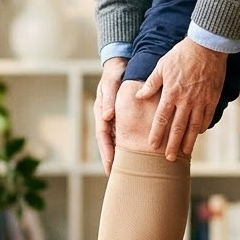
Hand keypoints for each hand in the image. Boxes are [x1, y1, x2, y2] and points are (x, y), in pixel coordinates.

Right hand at [95, 57, 127, 173]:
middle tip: (116, 175)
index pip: (103, 137)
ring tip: (127, 168)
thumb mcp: (111, 84)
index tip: (110, 166)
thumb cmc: (115, 73)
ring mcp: (114, 117)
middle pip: (109, 142)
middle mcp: (107, 118)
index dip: (106, 153)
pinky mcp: (123, 115)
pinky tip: (137, 152)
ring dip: (120, 153)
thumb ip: (109, 99)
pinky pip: (125, 132)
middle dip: (111, 159)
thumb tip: (106, 117)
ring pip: (117, 139)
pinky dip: (129, 142)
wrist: (121, 64)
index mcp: (102, 113)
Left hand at [135, 39, 226, 160]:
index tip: (153, 146)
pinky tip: (199, 134)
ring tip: (185, 153)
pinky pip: (207, 117)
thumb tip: (139, 96)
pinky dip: (203, 127)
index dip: (157, 134)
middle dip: (173, 145)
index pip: (162, 119)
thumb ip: (151, 84)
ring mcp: (201, 100)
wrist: (207, 46)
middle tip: (169, 158)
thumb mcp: (162, 66)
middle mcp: (186, 100)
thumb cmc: (181, 54)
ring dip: (189, 141)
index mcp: (171, 93)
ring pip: (194, 126)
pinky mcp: (212, 98)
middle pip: (178, 128)